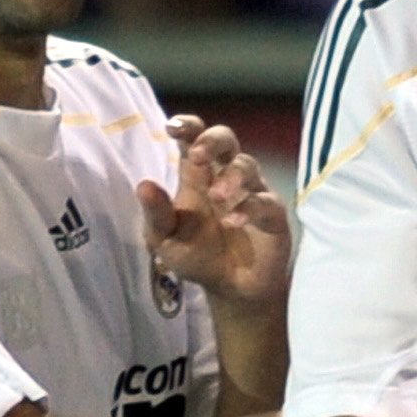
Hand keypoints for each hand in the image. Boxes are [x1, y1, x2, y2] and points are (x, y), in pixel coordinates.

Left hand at [139, 116, 290, 307]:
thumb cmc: (196, 257)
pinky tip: (233, 222)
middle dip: (213, 141)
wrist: (231, 290)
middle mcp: (226, 177)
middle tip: (199, 155)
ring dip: (232, 176)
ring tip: (217, 197)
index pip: (194, 139)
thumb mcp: (165, 240)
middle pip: (226, 140)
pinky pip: (266, 201)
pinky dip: (250, 208)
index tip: (174, 127)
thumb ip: (156, 214)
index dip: (188, 126)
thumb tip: (144, 185)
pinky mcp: (273, 216)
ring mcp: (252, 193)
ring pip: (248, 165)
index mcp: (197, 176)